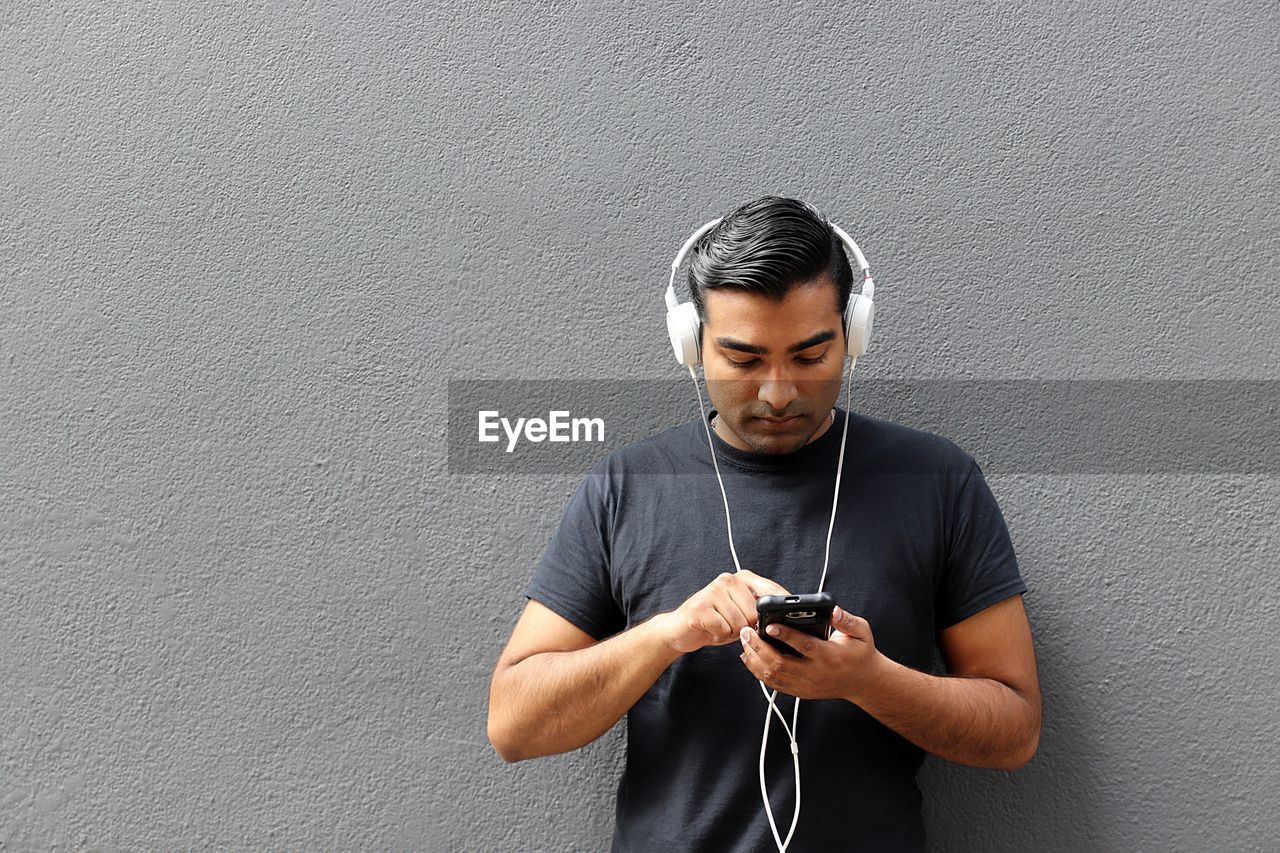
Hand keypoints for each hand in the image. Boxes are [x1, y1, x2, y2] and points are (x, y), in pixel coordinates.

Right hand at [658, 570, 789, 654]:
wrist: (681, 629)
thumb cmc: (715, 621)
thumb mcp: (743, 613)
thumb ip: (760, 611)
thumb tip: (781, 619)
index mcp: (742, 578)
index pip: (771, 590)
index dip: (780, 608)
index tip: (787, 619)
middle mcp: (728, 579)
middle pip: (755, 613)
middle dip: (747, 627)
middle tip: (732, 624)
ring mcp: (713, 591)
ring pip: (740, 624)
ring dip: (731, 632)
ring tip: (720, 626)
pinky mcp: (700, 607)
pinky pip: (724, 629)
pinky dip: (719, 635)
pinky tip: (711, 629)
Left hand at [738, 605, 883, 701]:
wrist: (863, 682)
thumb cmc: (860, 653)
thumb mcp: (861, 632)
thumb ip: (847, 620)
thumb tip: (833, 610)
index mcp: (830, 656)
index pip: (804, 646)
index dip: (785, 635)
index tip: (769, 625)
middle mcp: (816, 673)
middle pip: (780, 663)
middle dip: (759, 647)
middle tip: (747, 631)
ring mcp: (806, 685)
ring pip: (773, 676)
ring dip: (755, 659)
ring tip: (745, 641)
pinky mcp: (800, 692)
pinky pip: (774, 684)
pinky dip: (758, 672)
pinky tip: (749, 657)